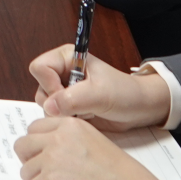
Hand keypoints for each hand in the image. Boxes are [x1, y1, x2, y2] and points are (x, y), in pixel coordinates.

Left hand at [15, 116, 164, 179]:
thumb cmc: (121, 177)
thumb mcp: (95, 143)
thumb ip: (70, 141)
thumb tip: (47, 154)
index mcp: (70, 125)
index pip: (35, 128)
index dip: (39, 147)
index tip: (49, 160)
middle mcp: (57, 138)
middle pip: (22, 146)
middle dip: (31, 163)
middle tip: (48, 177)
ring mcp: (51, 159)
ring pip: (25, 172)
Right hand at [28, 47, 173, 129]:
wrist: (140, 108)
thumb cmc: (125, 94)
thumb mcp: (101, 94)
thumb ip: (73, 99)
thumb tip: (49, 107)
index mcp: (67, 58)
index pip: (40, 68)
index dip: (49, 84)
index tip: (67, 94)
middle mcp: (62, 73)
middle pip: (40, 88)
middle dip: (57, 103)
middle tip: (80, 106)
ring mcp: (64, 91)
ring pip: (46, 105)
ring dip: (64, 114)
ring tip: (87, 112)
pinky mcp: (69, 107)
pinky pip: (55, 117)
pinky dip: (68, 121)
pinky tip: (87, 118)